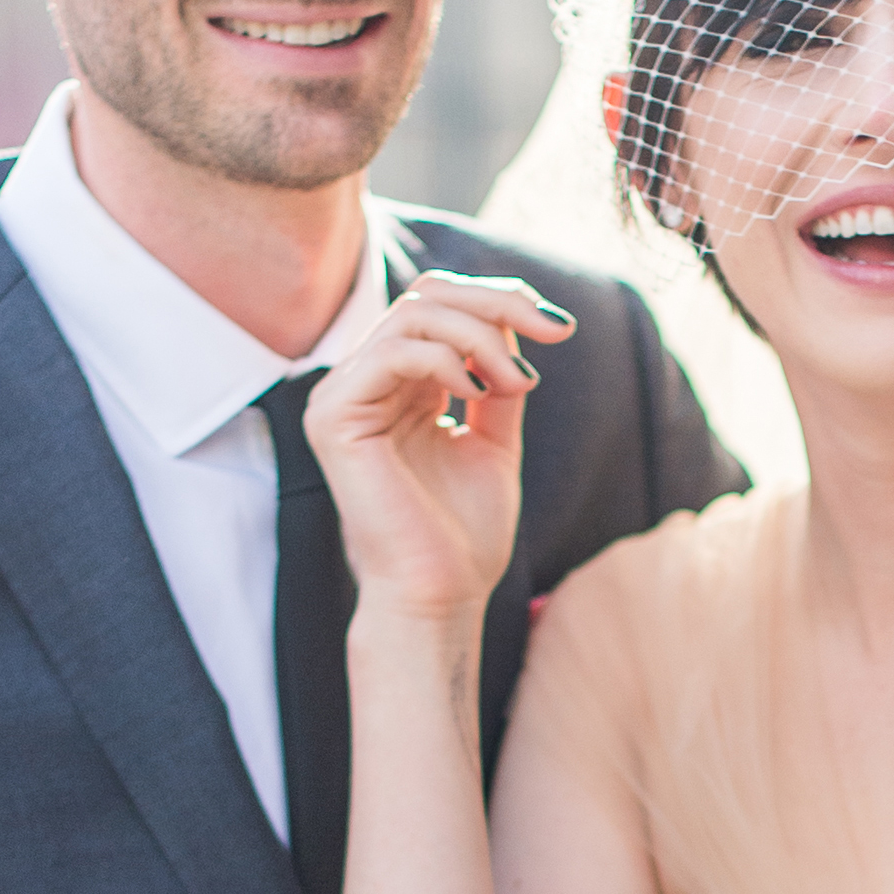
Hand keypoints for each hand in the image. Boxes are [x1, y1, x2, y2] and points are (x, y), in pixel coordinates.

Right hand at [306, 274, 573, 629]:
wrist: (440, 597)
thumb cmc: (464, 535)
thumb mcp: (494, 440)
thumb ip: (498, 381)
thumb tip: (517, 328)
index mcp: (399, 386)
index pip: (440, 307)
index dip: (501, 302)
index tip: (561, 328)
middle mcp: (365, 382)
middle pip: (426, 296)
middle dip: (499, 304)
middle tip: (554, 331)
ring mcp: (342, 396)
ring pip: (413, 314)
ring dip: (481, 337)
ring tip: (517, 383)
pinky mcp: (332, 416)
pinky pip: (392, 352)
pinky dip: (445, 359)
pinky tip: (478, 392)